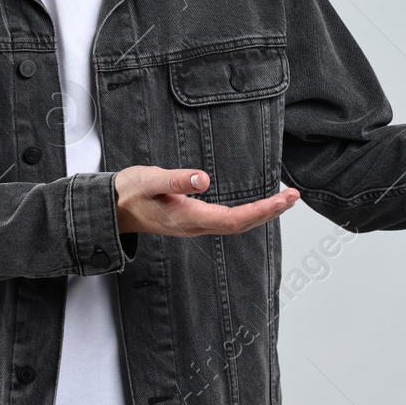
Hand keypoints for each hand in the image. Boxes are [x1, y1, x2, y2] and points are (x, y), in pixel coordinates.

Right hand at [114, 165, 299, 236]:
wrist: (111, 208)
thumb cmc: (130, 192)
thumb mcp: (150, 179)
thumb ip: (175, 178)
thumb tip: (204, 179)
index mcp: (189, 218)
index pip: (234, 219)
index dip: (262, 211)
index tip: (283, 199)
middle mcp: (196, 226)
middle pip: (241, 224)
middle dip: (270, 211)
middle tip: (294, 196)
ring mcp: (195, 225)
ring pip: (236, 224)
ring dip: (262, 213)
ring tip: (284, 200)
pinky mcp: (193, 219)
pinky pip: (227, 220)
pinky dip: (248, 213)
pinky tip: (257, 206)